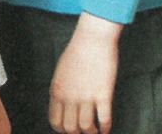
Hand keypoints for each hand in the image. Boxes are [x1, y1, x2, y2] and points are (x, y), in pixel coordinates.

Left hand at [49, 13, 122, 133]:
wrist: (93, 37)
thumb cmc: (78, 50)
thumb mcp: (61, 70)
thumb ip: (61, 89)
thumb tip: (64, 106)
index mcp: (57, 90)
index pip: (55, 121)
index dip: (62, 130)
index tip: (69, 130)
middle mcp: (70, 96)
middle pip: (70, 128)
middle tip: (82, 132)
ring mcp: (87, 96)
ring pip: (86, 127)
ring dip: (91, 133)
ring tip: (95, 131)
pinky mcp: (103, 94)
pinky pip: (104, 119)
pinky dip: (105, 128)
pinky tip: (106, 129)